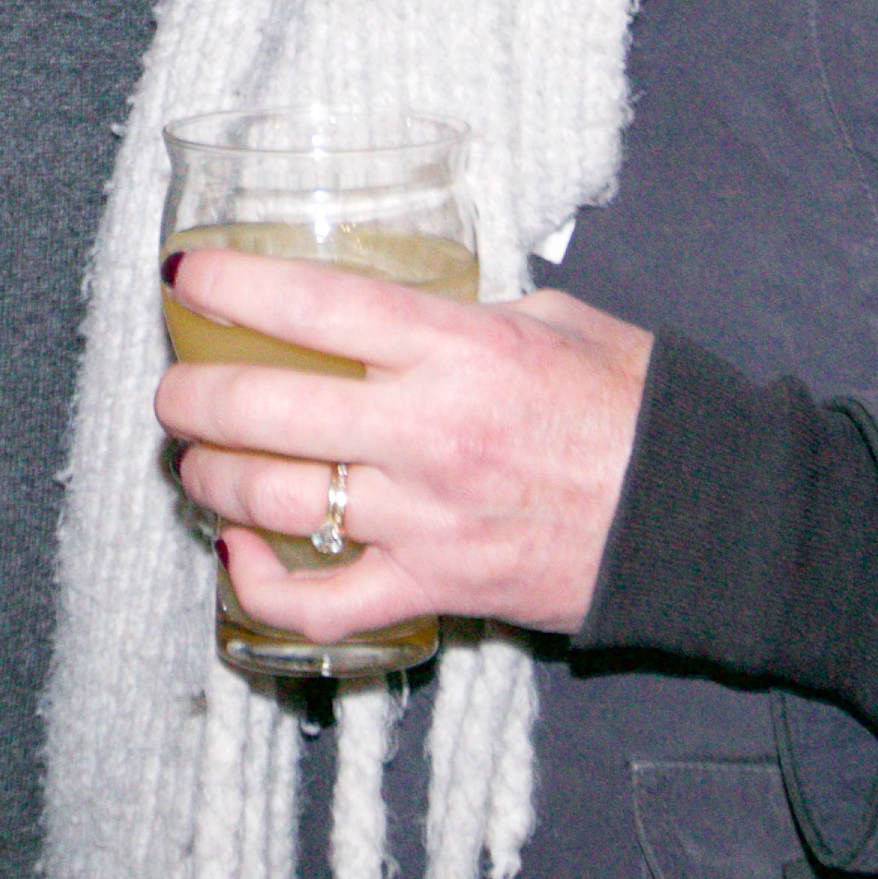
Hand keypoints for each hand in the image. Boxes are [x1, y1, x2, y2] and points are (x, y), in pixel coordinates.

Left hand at [155, 246, 652, 646]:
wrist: (698, 515)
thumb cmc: (632, 405)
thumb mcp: (552, 318)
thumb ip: (460, 312)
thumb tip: (387, 309)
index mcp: (458, 348)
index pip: (312, 304)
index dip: (231, 284)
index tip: (185, 274)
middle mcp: (427, 432)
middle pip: (264, 407)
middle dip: (193, 393)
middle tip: (178, 386)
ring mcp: (423, 518)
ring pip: (270, 501)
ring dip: (209, 476)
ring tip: (197, 458)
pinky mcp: (433, 588)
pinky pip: (317, 603)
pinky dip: (256, 586)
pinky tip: (236, 553)